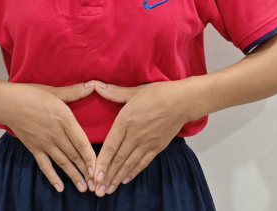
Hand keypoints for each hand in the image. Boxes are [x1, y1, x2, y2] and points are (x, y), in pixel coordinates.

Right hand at [0, 80, 97, 193]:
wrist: (7, 103)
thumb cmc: (31, 94)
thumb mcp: (55, 91)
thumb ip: (75, 91)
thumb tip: (93, 84)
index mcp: (64, 119)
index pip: (81, 141)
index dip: (91, 156)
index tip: (99, 169)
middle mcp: (56, 134)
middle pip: (74, 155)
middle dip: (86, 170)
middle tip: (96, 183)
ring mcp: (44, 143)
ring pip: (62, 162)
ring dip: (74, 175)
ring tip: (83, 188)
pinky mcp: (34, 148)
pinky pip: (45, 165)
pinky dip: (52, 177)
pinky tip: (60, 187)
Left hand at [91, 79, 194, 196]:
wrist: (182, 101)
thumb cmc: (158, 93)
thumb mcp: (134, 91)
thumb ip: (114, 92)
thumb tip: (97, 85)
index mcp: (126, 120)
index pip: (110, 146)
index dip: (101, 162)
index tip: (94, 175)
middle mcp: (135, 135)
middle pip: (118, 159)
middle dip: (107, 176)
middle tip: (97, 190)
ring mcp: (147, 143)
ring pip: (129, 164)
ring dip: (117, 178)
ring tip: (108, 190)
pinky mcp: (157, 147)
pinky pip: (142, 163)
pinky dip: (133, 172)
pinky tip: (125, 180)